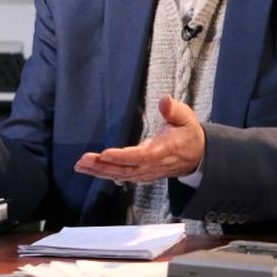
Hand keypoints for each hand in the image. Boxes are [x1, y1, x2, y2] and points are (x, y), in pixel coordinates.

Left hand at [74, 95, 204, 182]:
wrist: (196, 156)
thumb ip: (174, 110)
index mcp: (164, 151)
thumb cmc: (188, 134)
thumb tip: (165, 100)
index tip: (105, 153)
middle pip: (126, 169)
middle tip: (83, 160)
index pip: (142, 156)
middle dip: (103, 166)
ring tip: (80, 165)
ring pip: (121, 175)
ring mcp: (146, 172)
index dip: (123, 157)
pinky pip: (121, 176)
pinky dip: (105, 173)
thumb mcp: (186, 118)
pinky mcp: (141, 174)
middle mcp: (153, 165)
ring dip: (100, 171)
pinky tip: (90, 169)